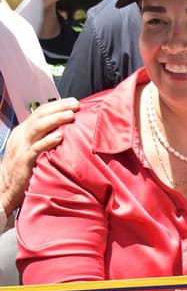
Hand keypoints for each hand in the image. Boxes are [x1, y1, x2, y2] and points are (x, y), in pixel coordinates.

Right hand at [0, 98, 78, 217]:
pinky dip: (47, 141)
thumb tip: (65, 130)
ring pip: (37, 128)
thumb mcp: (32, 148)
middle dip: (58, 108)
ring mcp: (21, 148)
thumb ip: (44, 138)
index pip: (40, 112)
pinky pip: (36, 148)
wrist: (5, 188)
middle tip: (76, 104)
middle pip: (39, 116)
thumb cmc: (23, 169)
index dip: (57, 105)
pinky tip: (59, 137)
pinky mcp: (24, 161)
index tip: (73, 101)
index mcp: (23, 131)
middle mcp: (21, 136)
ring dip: (55, 120)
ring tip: (70, 115)